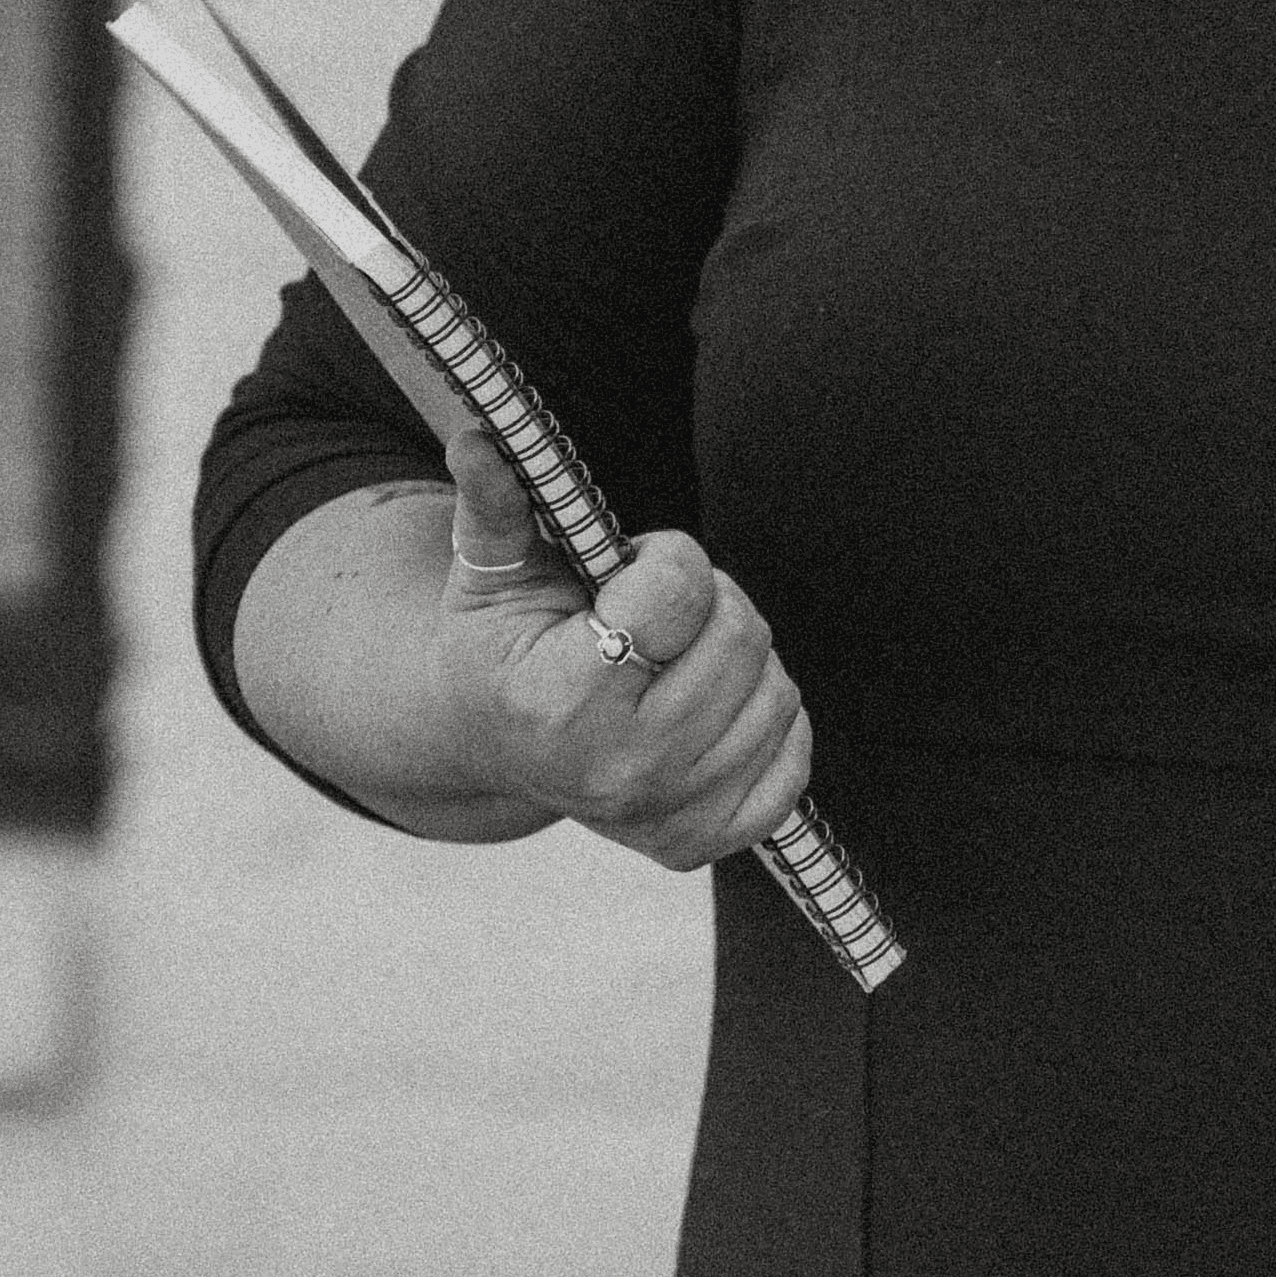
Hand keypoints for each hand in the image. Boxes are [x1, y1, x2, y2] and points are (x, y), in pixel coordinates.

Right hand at [429, 407, 820, 871]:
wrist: (491, 741)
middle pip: (741, 637)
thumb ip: (498, 502)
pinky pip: (793, 760)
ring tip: (675, 657)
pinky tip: (708, 707)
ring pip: (776, 692)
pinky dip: (766, 721)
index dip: (663, 555)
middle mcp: (616, 771)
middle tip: (658, 609)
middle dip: (709, 599)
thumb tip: (481, 434)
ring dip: (738, 657)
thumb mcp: (489, 571)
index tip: (626, 566)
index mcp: (557, 702)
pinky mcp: (702, 842)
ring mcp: (664, 815)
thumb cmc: (498, 644)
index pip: (682, 588)